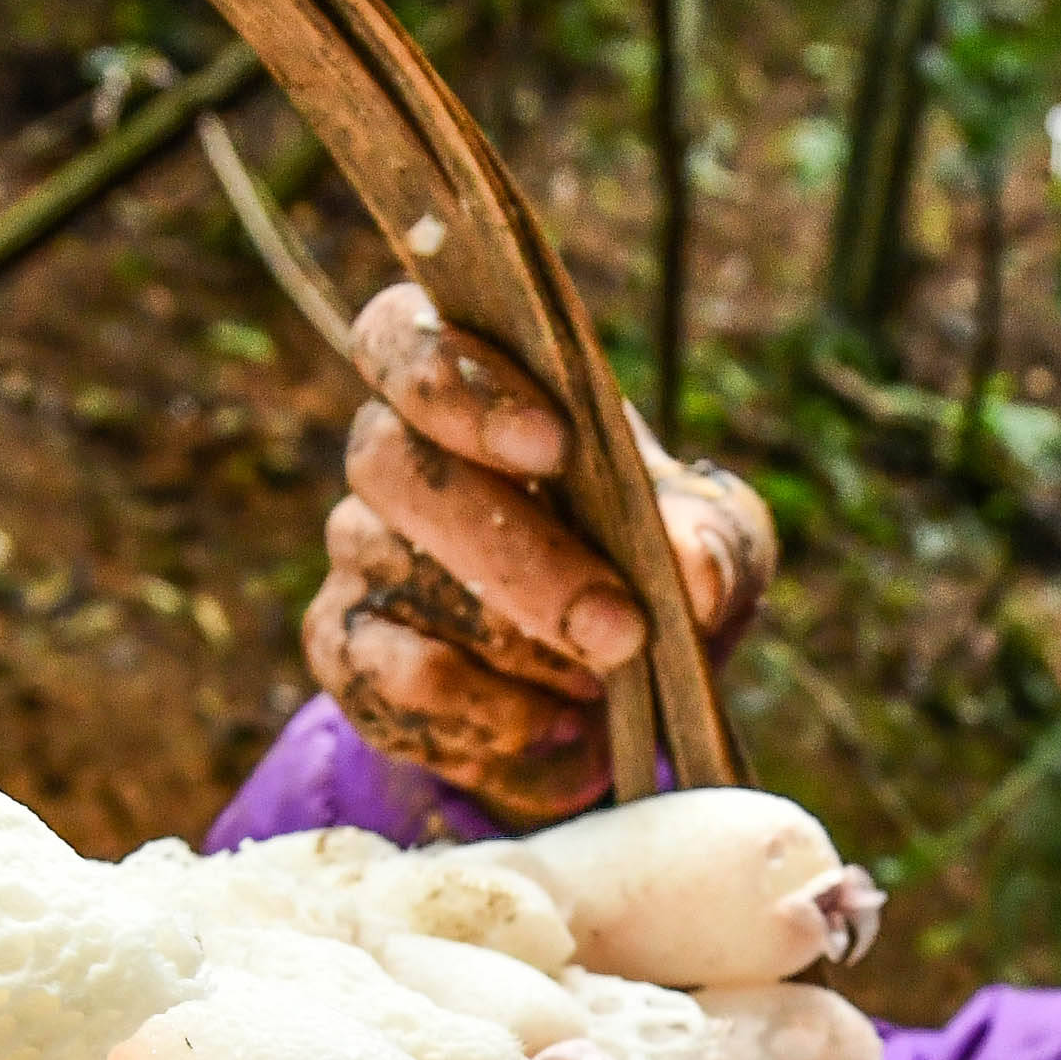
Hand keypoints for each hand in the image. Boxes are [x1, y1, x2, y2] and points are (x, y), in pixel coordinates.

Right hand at [300, 284, 777, 822]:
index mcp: (475, 387)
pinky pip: (393, 677)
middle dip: (516, 556)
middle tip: (618, 631)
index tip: (551, 447)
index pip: (402, 335)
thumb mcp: (712, 548)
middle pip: (394, 465)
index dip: (458, 383)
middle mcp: (394, 454)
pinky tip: (544, 724)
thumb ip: (713, 542)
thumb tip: (693, 572)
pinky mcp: (347, 649)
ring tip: (600, 687)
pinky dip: (485, 713)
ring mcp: (358, 551)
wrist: (603, 699)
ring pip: (401, 579)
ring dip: (521, 649)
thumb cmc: (651, 574)